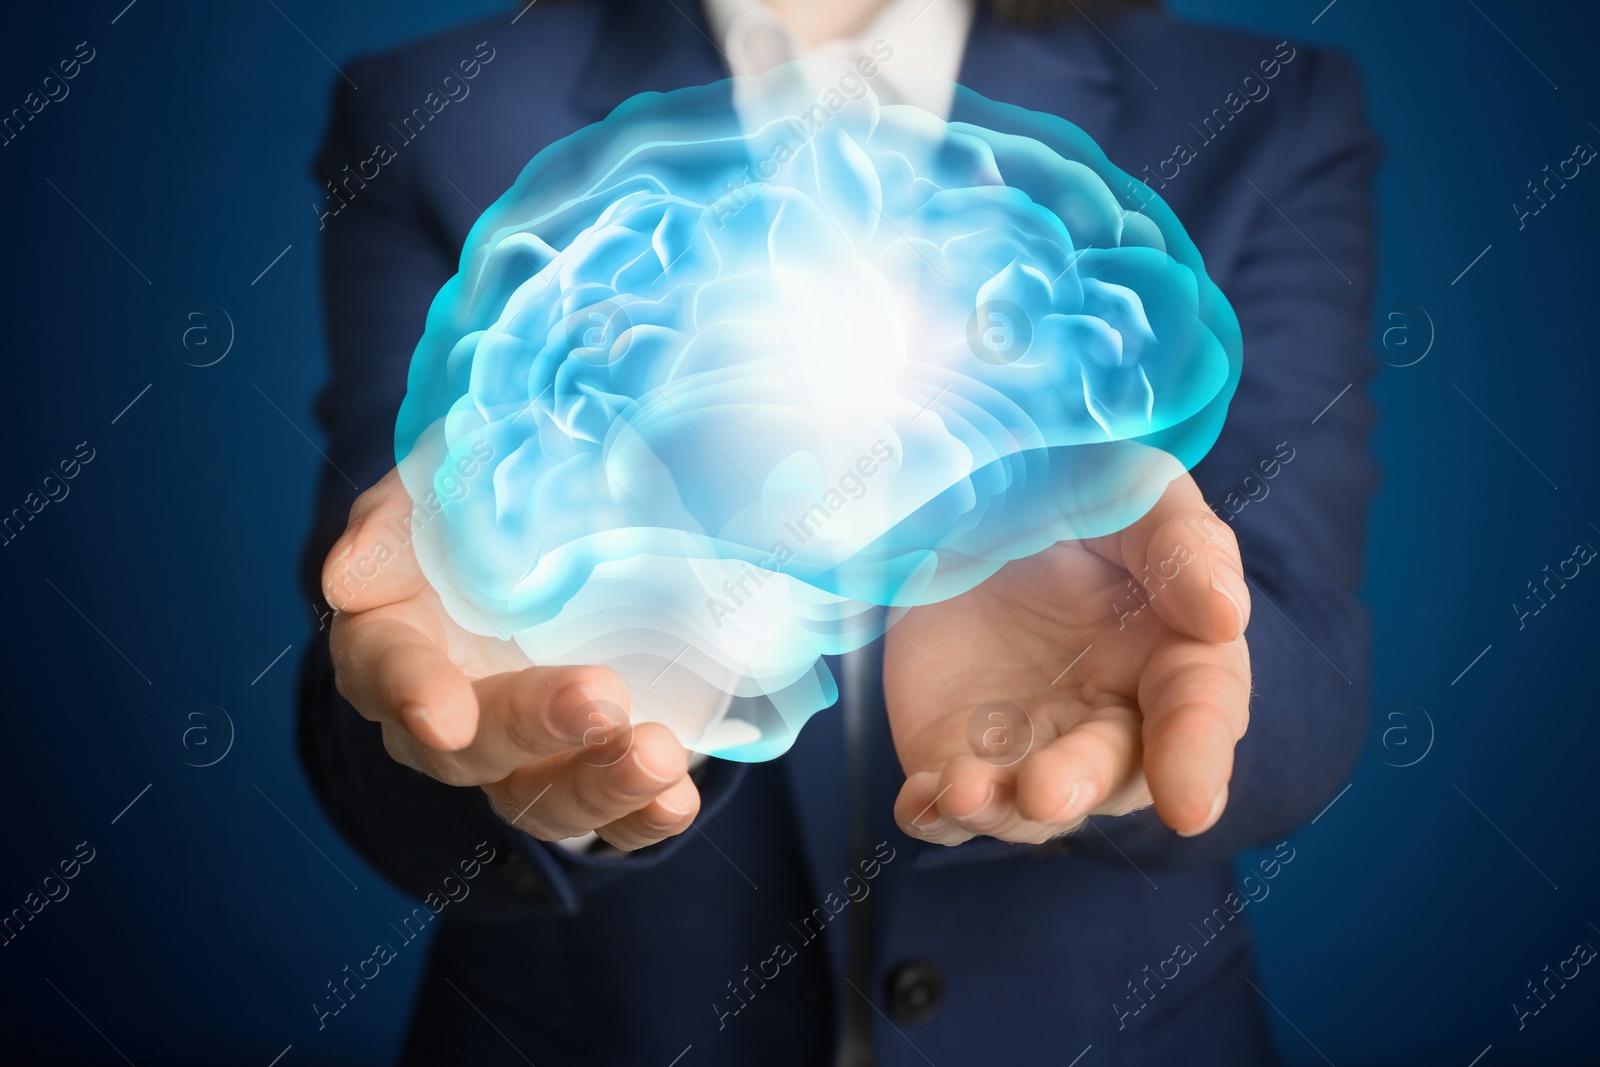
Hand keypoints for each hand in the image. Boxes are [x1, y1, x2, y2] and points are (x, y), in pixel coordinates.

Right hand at [321, 468, 699, 850]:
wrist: (576, 529)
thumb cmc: (485, 504)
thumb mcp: (439, 484)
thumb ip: (392, 522)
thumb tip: (345, 578)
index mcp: (395, 636)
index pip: (382, 670)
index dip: (409, 692)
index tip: (444, 716)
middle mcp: (450, 714)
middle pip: (466, 751)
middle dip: (531, 728)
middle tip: (600, 696)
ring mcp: (523, 756)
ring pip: (540, 800)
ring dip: (598, 786)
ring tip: (656, 754)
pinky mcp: (592, 773)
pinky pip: (613, 820)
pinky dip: (645, 816)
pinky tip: (676, 797)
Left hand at [886, 469, 1251, 843]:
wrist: (962, 505)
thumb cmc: (1074, 498)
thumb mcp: (1130, 493)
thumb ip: (1183, 545)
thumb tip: (1225, 617)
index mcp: (1171, 655)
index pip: (1201, 710)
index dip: (1198, 755)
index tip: (1189, 804)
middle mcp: (1107, 717)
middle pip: (1108, 771)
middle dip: (1079, 785)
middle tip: (1048, 789)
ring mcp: (1029, 745)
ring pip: (1027, 805)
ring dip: (1000, 808)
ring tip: (966, 791)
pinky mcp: (956, 754)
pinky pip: (946, 804)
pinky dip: (935, 812)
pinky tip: (920, 803)